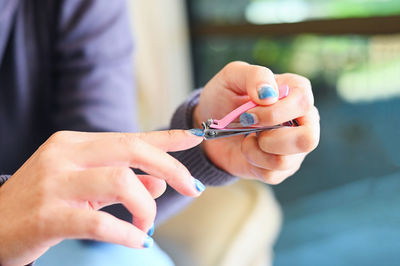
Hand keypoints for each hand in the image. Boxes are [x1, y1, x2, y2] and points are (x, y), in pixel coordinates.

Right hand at [0, 130, 202, 265]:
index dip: (167, 138)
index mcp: (75, 143)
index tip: (196, 138)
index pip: (131, 137)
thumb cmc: (42, 203)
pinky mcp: (46, 215)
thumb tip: (158, 182)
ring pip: (121, 181)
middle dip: (171, 167)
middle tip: (192, 188)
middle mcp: (65, 154)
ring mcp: (54, 183)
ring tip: (147, 224)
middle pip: (132, 150)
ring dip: (146, 206)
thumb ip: (122, 180)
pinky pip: (99, 222)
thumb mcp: (83, 186)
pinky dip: (126, 232)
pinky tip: (136, 240)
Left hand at [194, 61, 319, 183]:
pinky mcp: (282, 168)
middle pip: (307, 139)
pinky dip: (252, 162)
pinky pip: (272, 174)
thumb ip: (254, 76)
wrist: (208, 124)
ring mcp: (294, 147)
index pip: (302, 102)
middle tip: (249, 128)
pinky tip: (247, 149)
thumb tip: (269, 94)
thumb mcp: (233, 76)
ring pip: (286, 161)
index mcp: (296, 92)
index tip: (248, 113)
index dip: (273, 112)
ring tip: (246, 138)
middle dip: (271, 138)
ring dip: (256, 150)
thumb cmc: (225, 96)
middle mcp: (303, 121)